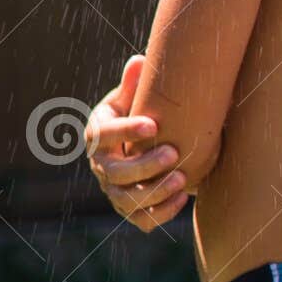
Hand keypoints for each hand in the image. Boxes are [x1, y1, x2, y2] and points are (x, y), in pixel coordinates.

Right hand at [85, 54, 190, 231]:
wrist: (144, 145)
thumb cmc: (138, 114)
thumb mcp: (132, 97)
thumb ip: (134, 83)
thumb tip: (140, 61)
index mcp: (98, 133)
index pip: (104, 134)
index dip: (126, 131)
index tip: (153, 124)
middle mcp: (101, 165)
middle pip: (116, 172)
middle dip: (144, 165)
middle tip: (173, 153)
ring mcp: (114, 191)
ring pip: (128, 200)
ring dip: (155, 191)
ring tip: (182, 178)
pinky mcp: (130, 210)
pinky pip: (142, 220)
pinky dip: (162, 212)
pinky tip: (183, 197)